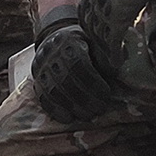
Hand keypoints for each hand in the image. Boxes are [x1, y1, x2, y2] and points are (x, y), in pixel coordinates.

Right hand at [30, 5, 113, 123]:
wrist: (56, 37)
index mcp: (68, 40)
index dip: (93, 82)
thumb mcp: (95, 41)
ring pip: (53, 90)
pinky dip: (54, 109)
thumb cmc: (84, 43)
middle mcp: (50, 52)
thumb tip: (120, 66)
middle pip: (66, 79)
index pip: (78, 63)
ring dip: (72, 106)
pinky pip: (42, 96)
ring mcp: (41, 66)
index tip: (106, 94)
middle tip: (100, 109)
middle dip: (85, 98)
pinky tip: (68, 118)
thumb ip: (106, 52)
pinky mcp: (36, 79)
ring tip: (88, 116)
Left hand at [79, 0, 155, 65]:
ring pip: (99, 33)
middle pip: (89, 21)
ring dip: (103, 46)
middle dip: (93, 34)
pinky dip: (114, 53)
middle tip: (98, 45)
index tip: (93, 25)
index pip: (87, 6)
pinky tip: (117, 61)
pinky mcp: (115, 20)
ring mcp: (104, 9)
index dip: (90, 18)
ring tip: (108, 57)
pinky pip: (112, 40)